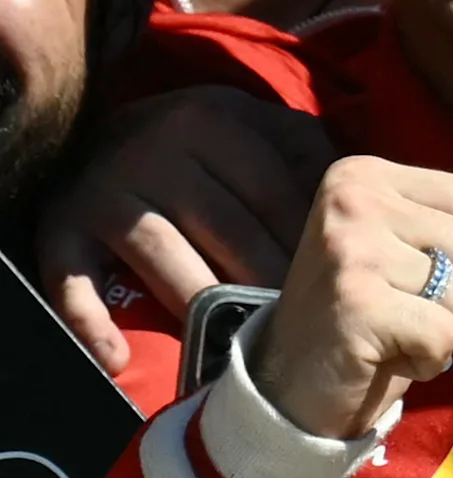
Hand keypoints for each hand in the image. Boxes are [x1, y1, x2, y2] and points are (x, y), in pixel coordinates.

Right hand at [31, 88, 334, 369]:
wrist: (92, 132)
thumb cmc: (201, 141)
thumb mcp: (254, 125)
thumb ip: (308, 151)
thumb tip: (365, 204)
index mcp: (218, 118)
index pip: (280, 194)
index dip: (315, 247)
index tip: (345, 290)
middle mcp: (159, 147)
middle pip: (229, 230)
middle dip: (269, 283)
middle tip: (304, 328)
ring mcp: (108, 190)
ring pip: (165, 258)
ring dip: (205, 307)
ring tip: (241, 347)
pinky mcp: (61, 227)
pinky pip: (74, 279)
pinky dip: (92, 321)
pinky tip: (120, 358)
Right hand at [252, 158, 452, 441]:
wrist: (294, 381)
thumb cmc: (365, 308)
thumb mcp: (414, 253)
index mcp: (363, 175)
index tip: (416, 268)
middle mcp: (352, 202)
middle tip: (396, 304)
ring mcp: (352, 252)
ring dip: (440, 326)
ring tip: (388, 328)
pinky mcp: (358, 305)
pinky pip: (445, 333)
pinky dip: (429, 359)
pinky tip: (385, 356)